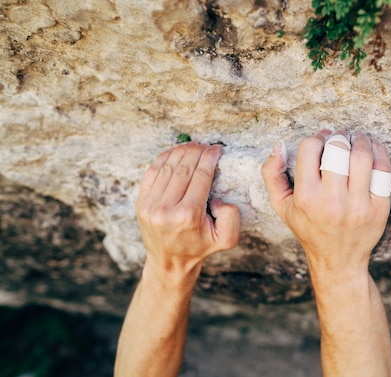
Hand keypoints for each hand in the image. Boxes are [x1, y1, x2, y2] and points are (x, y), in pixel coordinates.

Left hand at [135, 142, 239, 286]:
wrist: (170, 262)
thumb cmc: (200, 247)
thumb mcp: (227, 238)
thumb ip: (231, 216)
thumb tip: (217, 197)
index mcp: (188, 215)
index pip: (201, 175)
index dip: (210, 158)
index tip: (217, 149)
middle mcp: (166, 209)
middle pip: (184, 167)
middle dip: (197, 151)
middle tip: (207, 145)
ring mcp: (150, 206)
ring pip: (167, 167)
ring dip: (181, 151)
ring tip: (193, 146)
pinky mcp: (141, 203)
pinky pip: (152, 172)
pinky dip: (164, 158)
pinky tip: (176, 152)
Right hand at [261, 130, 390, 276]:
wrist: (338, 260)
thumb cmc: (308, 228)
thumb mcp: (281, 206)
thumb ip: (272, 174)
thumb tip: (279, 144)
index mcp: (306, 197)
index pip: (310, 148)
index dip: (317, 138)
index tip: (322, 140)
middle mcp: (332, 201)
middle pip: (338, 148)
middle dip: (339, 135)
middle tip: (340, 137)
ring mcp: (358, 205)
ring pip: (363, 155)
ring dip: (360, 139)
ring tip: (357, 139)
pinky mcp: (379, 207)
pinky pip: (383, 170)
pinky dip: (379, 152)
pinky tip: (372, 149)